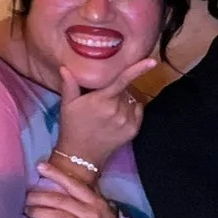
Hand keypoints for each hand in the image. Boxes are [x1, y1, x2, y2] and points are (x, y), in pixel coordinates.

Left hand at [23, 159, 119, 217]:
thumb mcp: (101, 209)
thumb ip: (87, 197)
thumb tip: (66, 181)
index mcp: (95, 201)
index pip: (74, 184)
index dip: (56, 174)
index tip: (40, 166)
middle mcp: (91, 213)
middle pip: (61, 201)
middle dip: (40, 196)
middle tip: (25, 195)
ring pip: (58, 217)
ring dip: (39, 212)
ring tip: (26, 210)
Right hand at [56, 54, 156, 172]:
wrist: (80, 156)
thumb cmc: (72, 127)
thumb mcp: (67, 105)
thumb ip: (69, 85)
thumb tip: (65, 67)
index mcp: (102, 100)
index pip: (122, 80)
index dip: (138, 69)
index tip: (152, 61)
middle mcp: (117, 110)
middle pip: (125, 89)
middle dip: (116, 90)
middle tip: (102, 100)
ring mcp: (127, 121)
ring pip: (131, 100)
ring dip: (123, 101)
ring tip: (107, 111)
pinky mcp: (134, 130)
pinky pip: (138, 111)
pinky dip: (131, 110)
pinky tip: (117, 118)